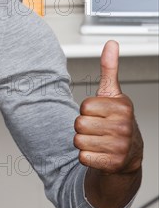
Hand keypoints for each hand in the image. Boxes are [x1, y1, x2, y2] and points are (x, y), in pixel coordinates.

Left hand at [74, 40, 142, 174]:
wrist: (128, 155)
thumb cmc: (116, 121)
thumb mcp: (113, 94)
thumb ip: (109, 69)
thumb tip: (111, 44)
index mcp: (122, 107)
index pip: (84, 106)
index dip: (87, 111)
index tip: (99, 114)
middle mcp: (124, 126)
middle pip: (79, 124)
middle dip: (83, 127)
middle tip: (98, 129)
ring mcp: (120, 146)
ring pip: (78, 141)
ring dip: (84, 142)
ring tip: (99, 141)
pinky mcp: (113, 163)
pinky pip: (83, 157)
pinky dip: (87, 157)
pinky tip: (99, 153)